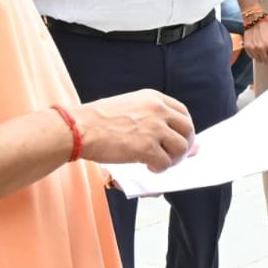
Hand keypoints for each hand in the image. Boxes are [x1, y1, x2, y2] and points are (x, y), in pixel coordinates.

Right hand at [75, 90, 194, 173]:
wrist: (79, 128)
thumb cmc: (98, 120)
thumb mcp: (129, 108)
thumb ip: (154, 120)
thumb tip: (182, 140)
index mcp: (154, 98)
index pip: (182, 113)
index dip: (183, 129)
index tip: (179, 139)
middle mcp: (158, 111)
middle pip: (187, 130)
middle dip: (184, 145)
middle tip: (173, 156)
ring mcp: (154, 129)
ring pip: (180, 148)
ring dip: (172, 159)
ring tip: (158, 162)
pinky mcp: (147, 148)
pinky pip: (165, 163)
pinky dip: (159, 169)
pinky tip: (148, 167)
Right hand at [244, 17, 267, 63]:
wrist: (255, 21)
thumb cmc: (266, 28)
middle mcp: (260, 48)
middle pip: (267, 62)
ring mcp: (253, 49)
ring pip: (259, 60)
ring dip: (262, 58)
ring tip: (263, 52)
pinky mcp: (247, 48)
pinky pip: (253, 57)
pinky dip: (256, 55)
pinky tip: (258, 50)